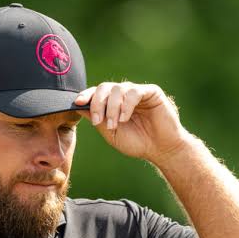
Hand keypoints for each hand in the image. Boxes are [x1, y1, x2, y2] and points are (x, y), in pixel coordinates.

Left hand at [74, 82, 191, 160]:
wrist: (161, 149)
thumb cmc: (137, 142)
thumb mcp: (111, 133)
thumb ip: (97, 120)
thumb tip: (78, 107)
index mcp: (113, 103)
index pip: (96, 93)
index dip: (86, 95)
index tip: (77, 103)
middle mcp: (124, 94)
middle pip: (104, 87)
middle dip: (97, 103)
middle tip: (97, 121)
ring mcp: (137, 92)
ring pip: (118, 89)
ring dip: (112, 108)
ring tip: (114, 125)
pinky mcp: (151, 92)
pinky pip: (134, 92)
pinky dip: (126, 105)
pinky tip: (125, 118)